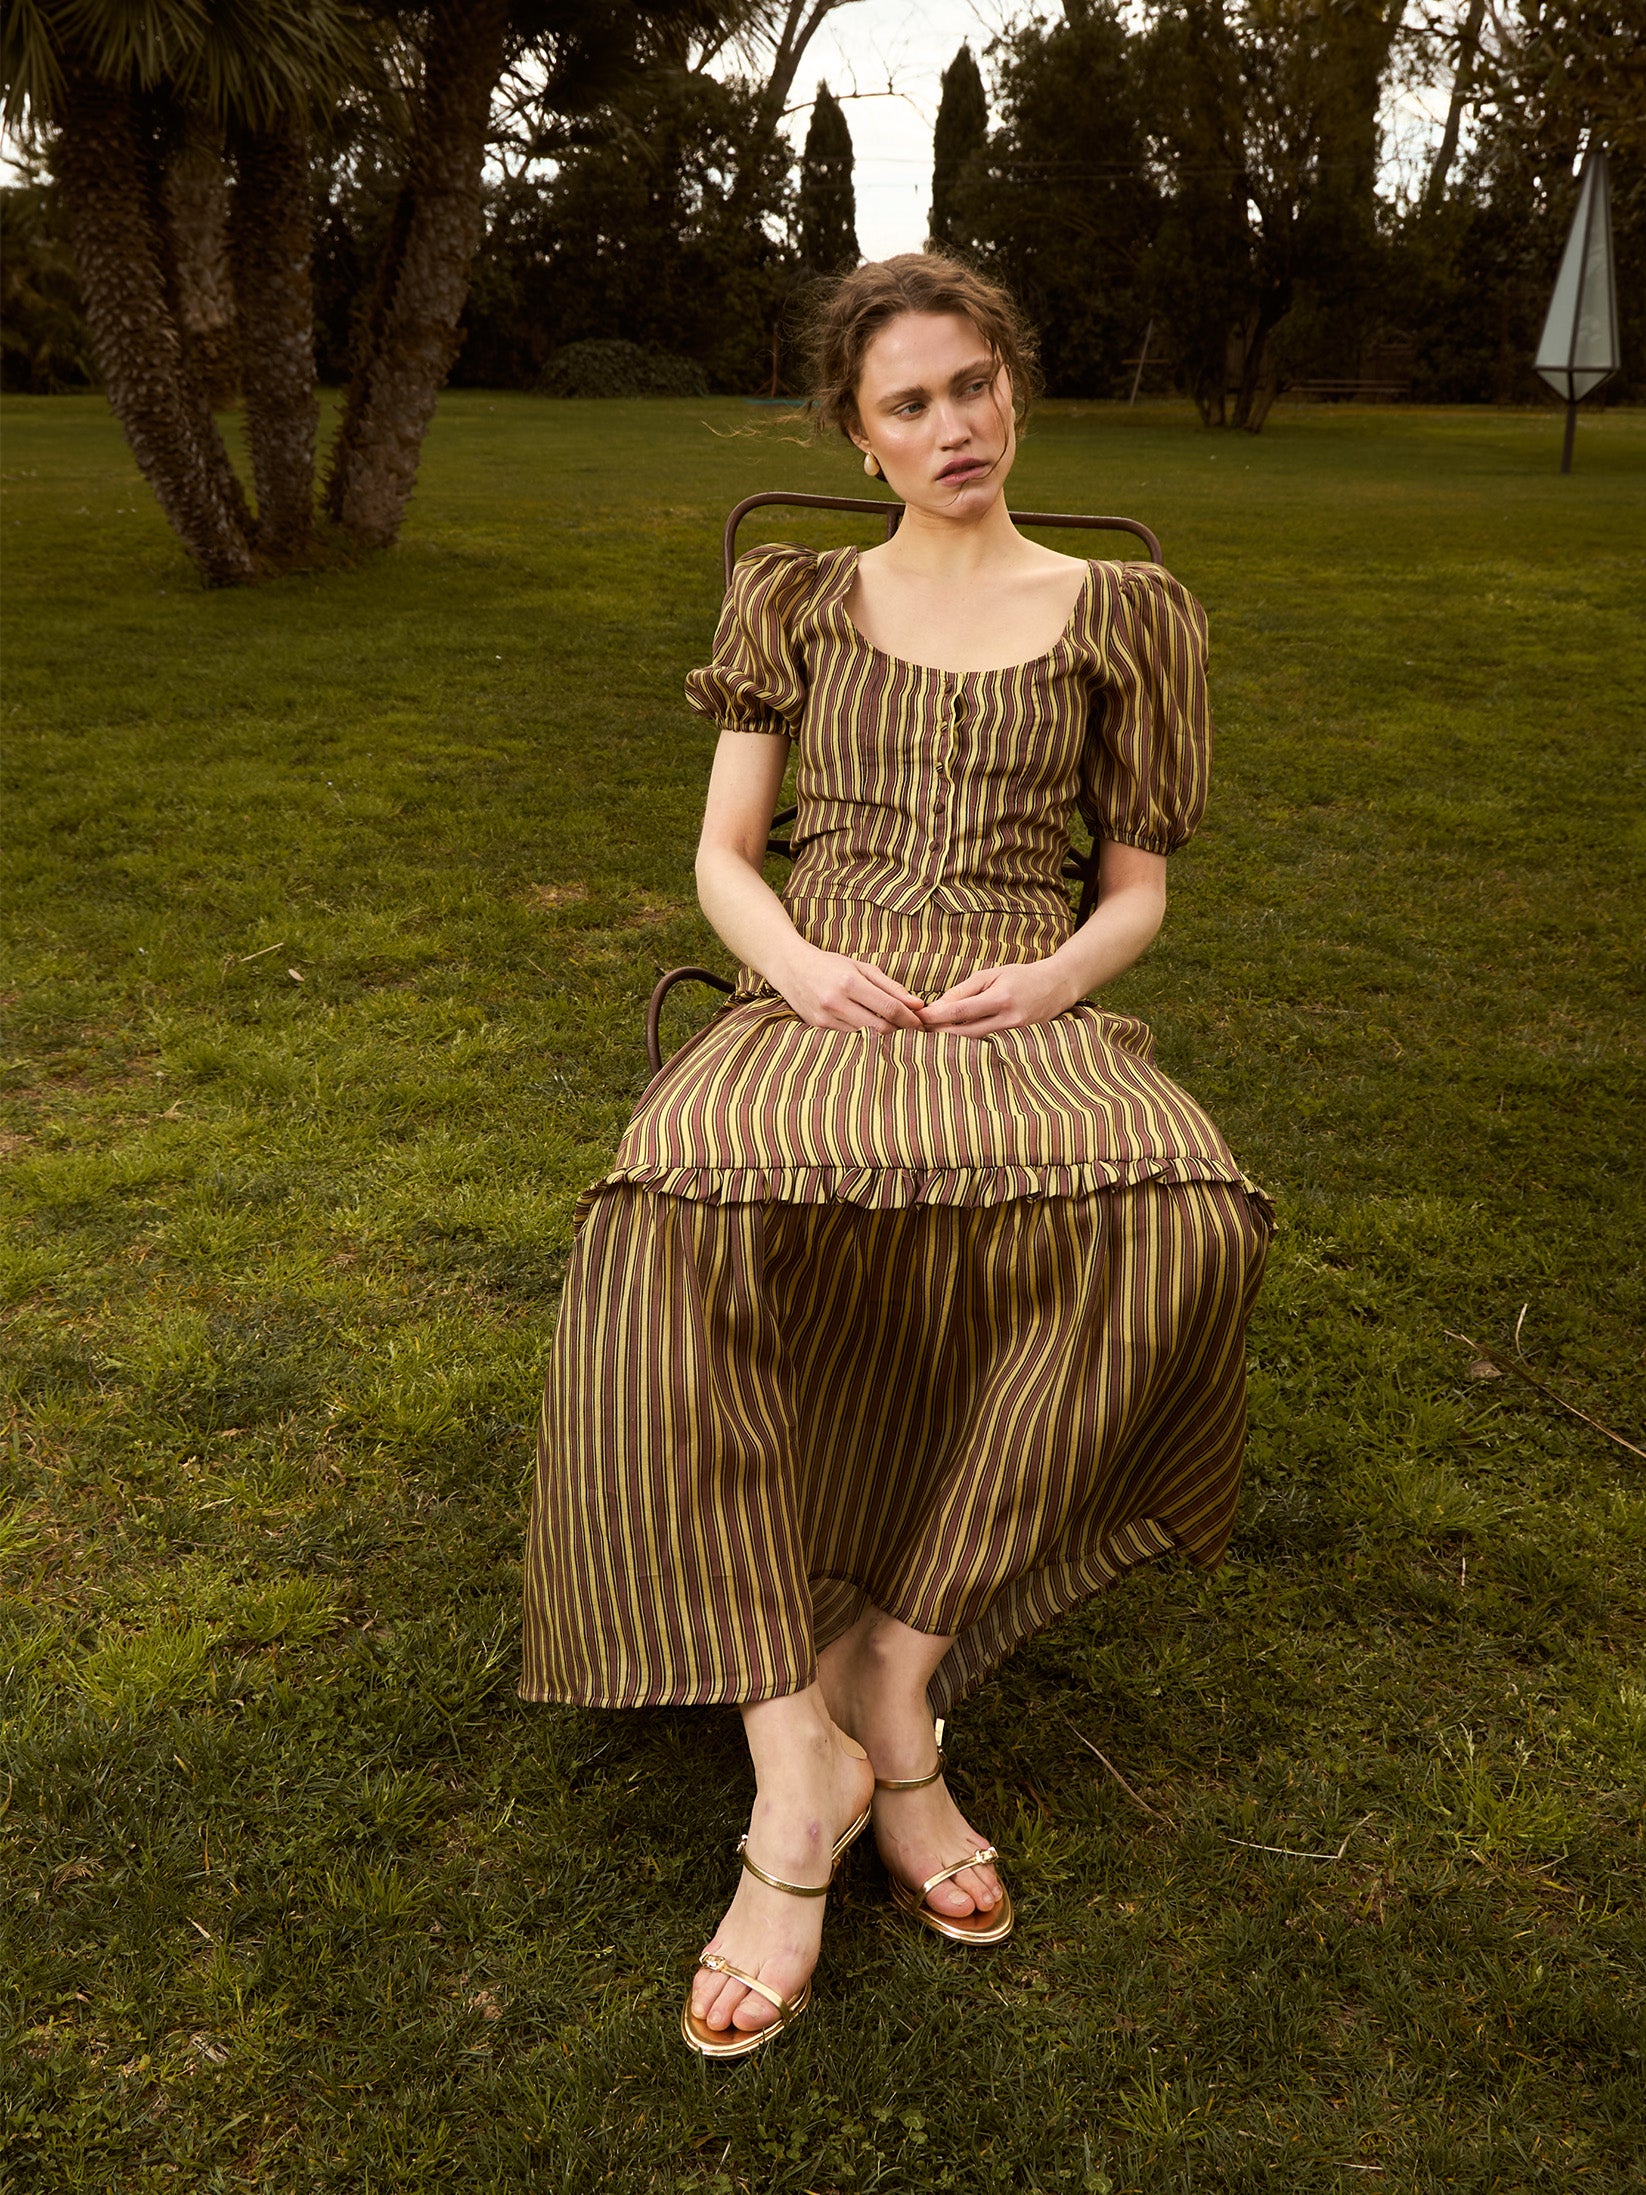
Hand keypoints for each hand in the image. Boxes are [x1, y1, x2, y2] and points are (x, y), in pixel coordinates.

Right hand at [771, 943, 929, 1031]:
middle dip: (900, 1030)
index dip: (909, 1019)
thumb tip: (918, 1004)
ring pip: (865, 1036)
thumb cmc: (830, 964)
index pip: (889, 1008)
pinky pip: (850, 1037)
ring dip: (883, 1034)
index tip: (921, 1022)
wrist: (791, 967)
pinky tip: (870, 1028)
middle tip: (912, 1029)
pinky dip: (864, 1035)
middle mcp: (836, 1002)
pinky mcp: (818, 1028)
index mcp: (849, 982)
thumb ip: (891, 987)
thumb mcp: (862, 968)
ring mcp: (825, 1018)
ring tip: (893, 1027)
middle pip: (879, 1027)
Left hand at [919, 958, 1079, 1034]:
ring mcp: (1016, 1034)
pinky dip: (971, 1045)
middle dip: (940, 1034)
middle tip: (918, 1033)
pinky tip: (956, 1044)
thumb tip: (938, 1005)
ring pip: (976, 1043)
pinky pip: (989, 1046)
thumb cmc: (1021, 976)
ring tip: (931, 1039)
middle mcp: (1009, 1019)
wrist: (1058, 986)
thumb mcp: (992, 974)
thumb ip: (965, 990)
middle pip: (965, 1033)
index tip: (918, 1019)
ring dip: (952, 1042)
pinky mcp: (1019, 1043)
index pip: (961, 1011)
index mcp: (1000, 998)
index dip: (937, 1017)